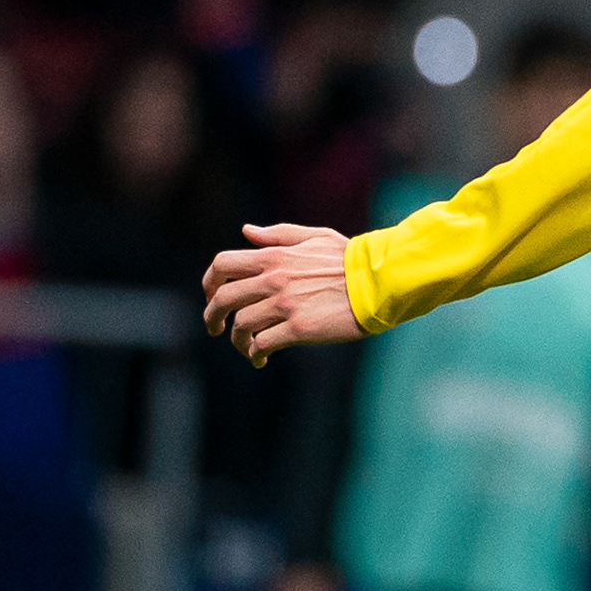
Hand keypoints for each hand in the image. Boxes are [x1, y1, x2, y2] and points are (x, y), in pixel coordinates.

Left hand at [203, 224, 360, 360]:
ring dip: (238, 340)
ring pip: (241, 326)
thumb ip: (278, 235)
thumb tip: (246, 231)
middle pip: (223, 299)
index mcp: (274, 256)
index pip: (222, 265)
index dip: (208, 283)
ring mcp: (284, 304)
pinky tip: (261, 359)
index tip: (212, 297)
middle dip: (212, 317)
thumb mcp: (315, 237)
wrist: (381, 282)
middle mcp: (273, 279)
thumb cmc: (353, 260)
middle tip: (215, 329)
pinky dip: (256, 354)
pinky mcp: (298, 328)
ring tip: (247, 348)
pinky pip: (262, 344)